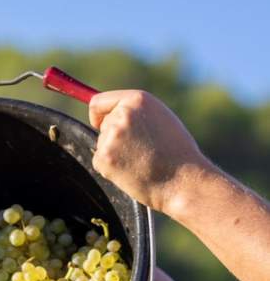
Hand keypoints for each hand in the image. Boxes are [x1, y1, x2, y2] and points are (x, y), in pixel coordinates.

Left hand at [88, 90, 209, 213]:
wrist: (182, 180)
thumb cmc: (176, 153)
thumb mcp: (160, 119)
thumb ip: (136, 114)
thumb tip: (107, 116)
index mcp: (137, 100)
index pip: (99, 103)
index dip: (98, 115)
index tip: (98, 123)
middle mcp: (122, 114)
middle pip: (103, 126)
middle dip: (114, 138)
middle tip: (139, 152)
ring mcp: (111, 137)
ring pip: (102, 145)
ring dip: (114, 154)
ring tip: (139, 162)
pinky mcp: (104, 158)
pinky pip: (99, 163)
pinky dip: (111, 170)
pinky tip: (131, 172)